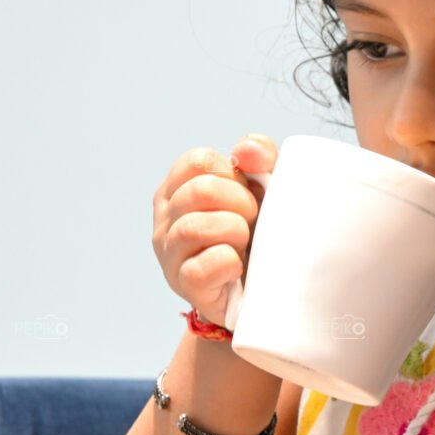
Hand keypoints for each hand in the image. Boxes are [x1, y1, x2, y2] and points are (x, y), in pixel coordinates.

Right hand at [152, 134, 278, 327]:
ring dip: (234, 231)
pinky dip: (226, 263)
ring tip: (246, 242)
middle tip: (254, 220)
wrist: (266, 286)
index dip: (233, 173)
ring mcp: (171, 253)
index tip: (249, 191)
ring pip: (194, 227)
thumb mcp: (267, 187)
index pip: (198, 160)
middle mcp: (167, 218)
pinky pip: (199, 269)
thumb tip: (248, 148)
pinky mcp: (185, 286)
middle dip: (241, 202)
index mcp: (180, 187)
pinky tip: (238, 265)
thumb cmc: (260, 229)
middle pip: (200, 191)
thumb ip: (262, 158)